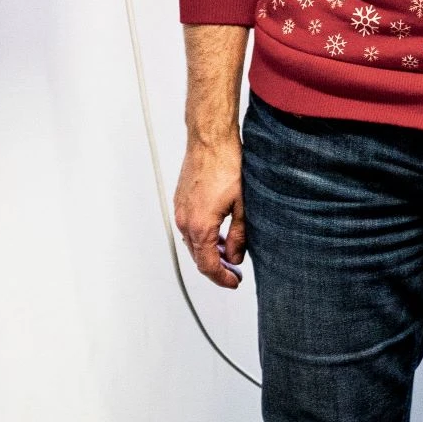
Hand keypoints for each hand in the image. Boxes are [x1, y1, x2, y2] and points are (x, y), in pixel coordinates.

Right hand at [173, 131, 246, 288]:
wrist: (210, 139)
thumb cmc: (226, 164)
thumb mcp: (242, 205)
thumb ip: (239, 236)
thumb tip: (235, 257)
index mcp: (199, 226)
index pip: (207, 265)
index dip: (221, 278)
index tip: (234, 282)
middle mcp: (185, 220)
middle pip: (197, 257)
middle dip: (215, 268)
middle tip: (233, 273)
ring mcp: (180, 210)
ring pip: (192, 243)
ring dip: (208, 252)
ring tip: (228, 253)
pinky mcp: (181, 201)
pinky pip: (188, 228)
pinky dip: (202, 237)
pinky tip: (217, 234)